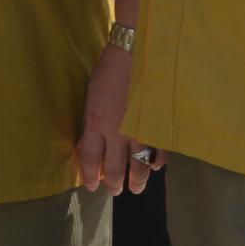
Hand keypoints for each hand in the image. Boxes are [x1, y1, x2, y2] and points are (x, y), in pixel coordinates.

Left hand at [77, 44, 155, 192]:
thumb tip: (85, 143)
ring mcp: (139, 131)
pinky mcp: (158, 126)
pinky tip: (156, 167)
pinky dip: (157, 162)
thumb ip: (90, 122)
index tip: (91, 186)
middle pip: (114, 168)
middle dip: (113, 183)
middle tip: (115, 191)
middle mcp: (116, 132)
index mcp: (96, 122)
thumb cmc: (109, 71)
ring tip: (136, 188)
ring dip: (137, 180)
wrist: (136, 53)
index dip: (89, 175)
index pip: (90, 158)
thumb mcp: (91, 96)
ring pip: (138, 166)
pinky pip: (159, 151)